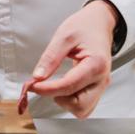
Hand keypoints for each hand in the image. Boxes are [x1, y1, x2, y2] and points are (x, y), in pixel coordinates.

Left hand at [23, 0, 117, 118]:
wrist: (99, 23)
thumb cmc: (84, 27)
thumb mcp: (64, 36)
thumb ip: (50, 57)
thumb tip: (38, 77)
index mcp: (96, 64)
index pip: (69, 86)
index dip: (48, 89)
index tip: (32, 85)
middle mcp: (102, 79)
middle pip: (80, 105)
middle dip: (59, 98)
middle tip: (46, 85)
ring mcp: (101, 85)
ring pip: (83, 110)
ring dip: (66, 101)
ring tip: (56, 84)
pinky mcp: (97, 88)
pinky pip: (85, 105)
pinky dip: (72, 101)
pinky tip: (64, 87)